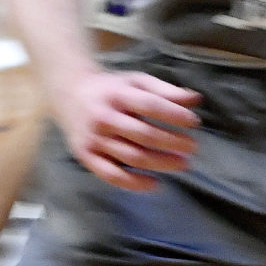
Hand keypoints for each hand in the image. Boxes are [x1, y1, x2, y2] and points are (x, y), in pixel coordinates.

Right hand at [56, 68, 200, 190]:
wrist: (70, 95)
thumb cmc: (111, 89)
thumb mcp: (136, 82)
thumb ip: (165, 91)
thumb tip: (196, 99)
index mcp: (117, 95)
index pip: (150, 106)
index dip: (174, 115)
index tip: (194, 122)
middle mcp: (104, 118)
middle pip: (144, 135)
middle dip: (172, 142)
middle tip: (192, 147)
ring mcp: (94, 139)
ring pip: (132, 157)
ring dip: (161, 163)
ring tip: (182, 163)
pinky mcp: (86, 157)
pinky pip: (112, 175)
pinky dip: (135, 183)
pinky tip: (155, 184)